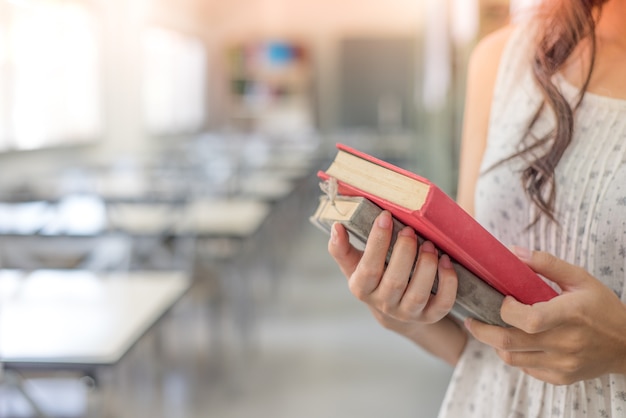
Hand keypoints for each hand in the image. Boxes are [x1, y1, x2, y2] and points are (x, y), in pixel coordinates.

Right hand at [328, 210, 458, 334]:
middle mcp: (384, 303)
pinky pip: (443, 304)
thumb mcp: (354, 265)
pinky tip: (446, 261)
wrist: (393, 310)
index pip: (368, 268)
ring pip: (419, 293)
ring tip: (429, 243)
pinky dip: (448, 282)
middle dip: (405, 251)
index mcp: (362, 288)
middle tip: (410, 229)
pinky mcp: (430, 316)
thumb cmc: (373, 277)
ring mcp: (408, 312)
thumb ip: (341, 248)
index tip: (385, 216)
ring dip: (426, 265)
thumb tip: (336, 227)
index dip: (377, 242)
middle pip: (395, 280)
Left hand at [465, 247, 625, 384]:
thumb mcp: (580, 279)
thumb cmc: (602, 307)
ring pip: (511, 358)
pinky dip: (514, 356)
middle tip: (470, 320)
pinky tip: (516, 342)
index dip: (506, 310)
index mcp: (571, 315)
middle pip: (509, 341)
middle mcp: (565, 343)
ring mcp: (562, 364)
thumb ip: (546, 263)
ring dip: (495, 343)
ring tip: (490, 329)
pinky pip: (525, 368)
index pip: (528, 319)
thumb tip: (512, 252)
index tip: (503, 299)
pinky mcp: (560, 377)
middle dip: (482, 330)